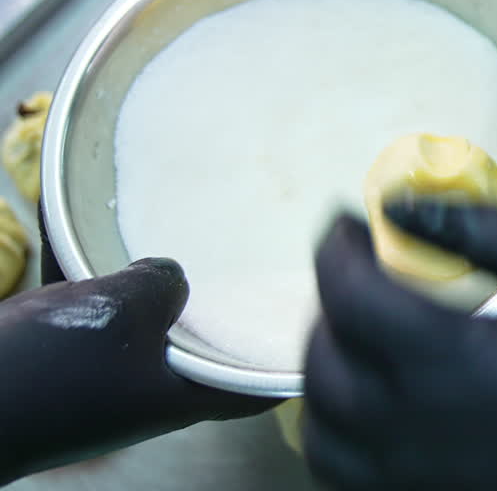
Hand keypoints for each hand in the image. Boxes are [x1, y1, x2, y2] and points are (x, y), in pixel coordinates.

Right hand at [0, 256, 276, 483]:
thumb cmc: (44, 368)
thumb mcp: (118, 311)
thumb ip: (161, 285)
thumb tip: (172, 276)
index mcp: (177, 396)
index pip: (255, 386)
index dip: (284, 360)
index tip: (312, 321)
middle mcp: (146, 396)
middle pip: (203, 354)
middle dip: (222, 313)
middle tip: (252, 270)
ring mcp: (102, 385)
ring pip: (144, 331)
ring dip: (153, 292)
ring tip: (180, 244)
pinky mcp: (59, 367)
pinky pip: (91, 320)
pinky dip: (94, 284)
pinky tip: (87, 239)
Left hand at [303, 204, 496, 490]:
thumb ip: (493, 233)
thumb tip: (403, 206)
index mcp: (477, 368)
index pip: (357, 302)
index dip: (336, 252)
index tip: (345, 224)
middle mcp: (437, 439)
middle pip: (327, 367)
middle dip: (328, 305)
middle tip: (360, 268)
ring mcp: (431, 485)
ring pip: (324, 433)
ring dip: (327, 371)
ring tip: (364, 330)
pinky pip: (349, 477)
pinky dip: (340, 430)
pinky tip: (378, 395)